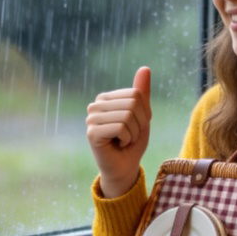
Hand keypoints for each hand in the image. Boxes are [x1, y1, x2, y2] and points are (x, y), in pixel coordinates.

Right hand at [85, 66, 150, 197]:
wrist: (124, 167)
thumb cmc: (132, 142)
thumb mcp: (142, 115)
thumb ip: (142, 92)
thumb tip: (145, 68)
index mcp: (106, 97)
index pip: (136, 94)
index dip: (144, 113)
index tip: (135, 126)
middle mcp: (95, 105)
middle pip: (133, 104)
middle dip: (139, 124)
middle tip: (130, 136)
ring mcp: (91, 118)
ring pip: (127, 116)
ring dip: (133, 133)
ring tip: (123, 140)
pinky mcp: (92, 132)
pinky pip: (121, 128)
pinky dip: (127, 140)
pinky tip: (117, 145)